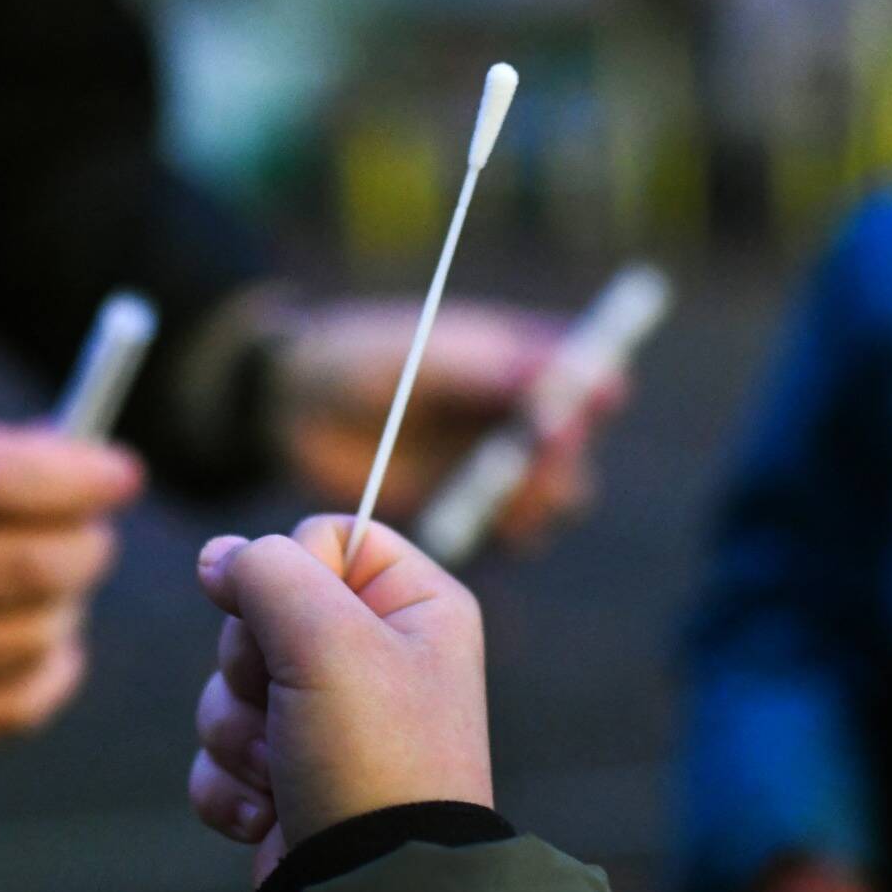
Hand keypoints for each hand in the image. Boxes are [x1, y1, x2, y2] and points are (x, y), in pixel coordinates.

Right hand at [0, 402, 142, 738]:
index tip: (123, 473)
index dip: (74, 479)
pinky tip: (51, 643)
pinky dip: (48, 678)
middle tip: (96, 534)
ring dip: (68, 609)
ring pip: (18, 644)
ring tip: (62, 585)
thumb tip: (95, 463)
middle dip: (85, 548)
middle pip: (14, 570)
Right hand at [185, 515, 491, 882]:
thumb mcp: (325, 636)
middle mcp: (376, 655)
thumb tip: (218, 557)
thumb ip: (266, 570)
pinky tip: (268, 813)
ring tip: (285, 770)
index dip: (289, 571)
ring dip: (237, 731)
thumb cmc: (372, 758)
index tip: (294, 619)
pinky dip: (230, 782)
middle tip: (291, 704)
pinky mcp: (289, 774)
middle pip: (261, 607)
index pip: (325, 534)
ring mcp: (330, 719)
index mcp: (414, 605)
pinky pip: (220, 748)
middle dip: (252, 665)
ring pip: (229, 681)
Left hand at [272, 300, 622, 546]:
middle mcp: (518, 417)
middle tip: (538, 456)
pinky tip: (487, 525)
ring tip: (505, 492)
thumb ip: (486, 372)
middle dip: (564, 457)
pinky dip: (507, 534)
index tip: (591, 399)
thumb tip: (555, 383)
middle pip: (575, 450)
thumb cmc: (357, 359)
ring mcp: (494, 468)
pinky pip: (508, 534)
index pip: (586, 374)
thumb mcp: (420, 357)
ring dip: (538, 500)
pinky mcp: (465, 511)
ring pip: (550, 498)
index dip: (596, 389)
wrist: (295, 408)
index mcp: (519, 361)